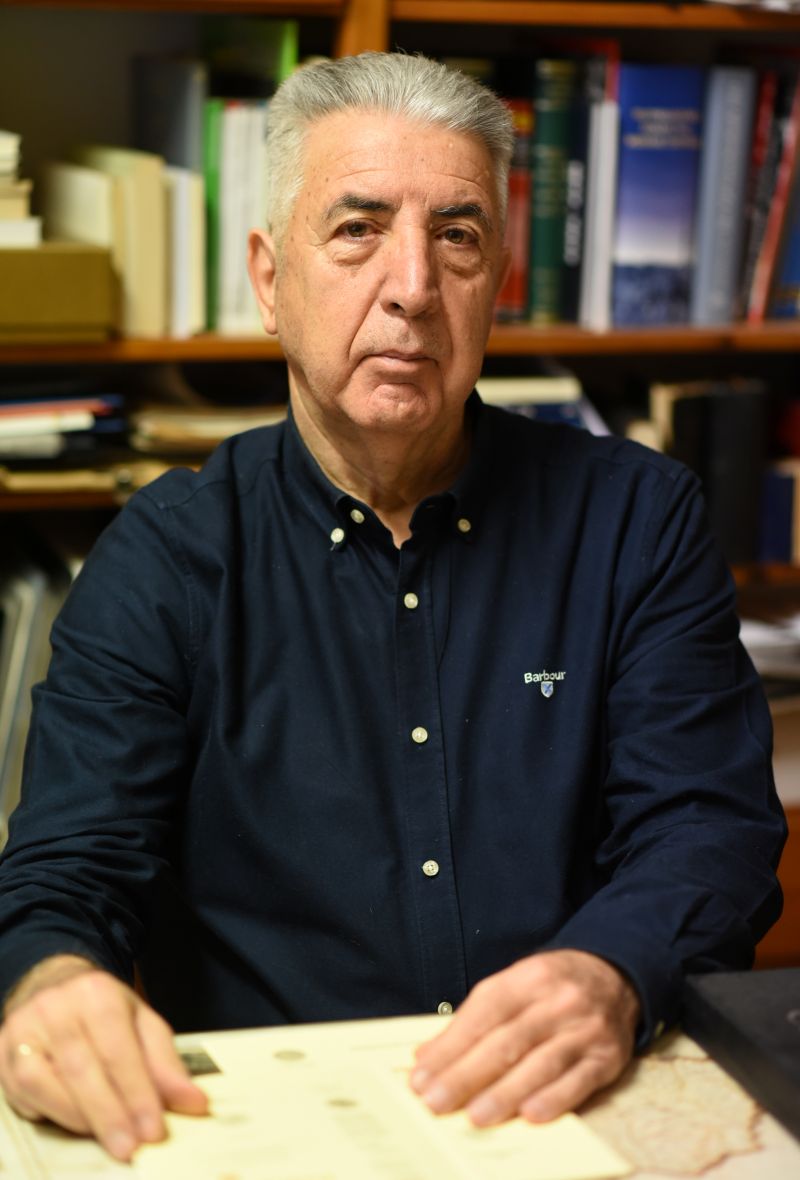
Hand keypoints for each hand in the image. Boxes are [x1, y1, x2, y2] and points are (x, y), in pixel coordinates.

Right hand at [0, 955, 207, 1160]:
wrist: (52, 985)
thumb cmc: (103, 1011)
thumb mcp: (142, 1024)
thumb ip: (165, 1064)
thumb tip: (194, 1103)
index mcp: (96, 993)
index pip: (118, 1048)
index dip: (136, 1092)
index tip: (153, 1130)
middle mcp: (54, 1007)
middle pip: (81, 1069)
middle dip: (109, 1114)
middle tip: (131, 1147)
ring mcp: (22, 1030)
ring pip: (44, 1083)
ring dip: (78, 1118)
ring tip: (109, 1139)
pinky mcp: (2, 1054)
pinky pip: (22, 1093)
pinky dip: (51, 1113)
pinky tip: (76, 1123)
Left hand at [409, 949, 639, 1125]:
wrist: (615, 977)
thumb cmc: (552, 988)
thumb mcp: (514, 986)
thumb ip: (473, 1020)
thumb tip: (428, 1057)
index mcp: (528, 977)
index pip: (484, 1012)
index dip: (452, 1045)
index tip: (422, 1075)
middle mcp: (558, 1001)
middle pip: (508, 1040)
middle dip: (468, 1074)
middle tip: (436, 1101)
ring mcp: (585, 1029)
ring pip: (541, 1063)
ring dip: (506, 1093)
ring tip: (475, 1116)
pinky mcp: (607, 1057)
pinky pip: (579, 1080)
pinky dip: (554, 1099)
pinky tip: (530, 1116)